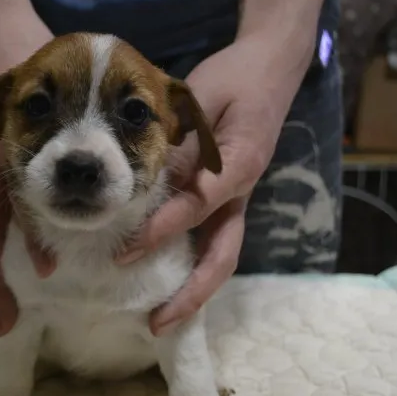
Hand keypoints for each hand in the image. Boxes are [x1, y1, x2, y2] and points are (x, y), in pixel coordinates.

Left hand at [117, 33, 312, 335]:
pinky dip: (190, 267)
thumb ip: (181, 140)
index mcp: (239, 164)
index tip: (126, 251)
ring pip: (220, 257)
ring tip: (158, 319)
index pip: (198, 206)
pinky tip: (164, 282)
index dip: (163, 230)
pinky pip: (212, 241)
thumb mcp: (204, 99)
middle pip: (222, 256)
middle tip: (155, 324)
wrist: (270, 70)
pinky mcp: (228, 200)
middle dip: (191, 294)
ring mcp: (237, 200)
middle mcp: (241, 192)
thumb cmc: (236, 79)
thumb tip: (149, 179)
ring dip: (193, 291)